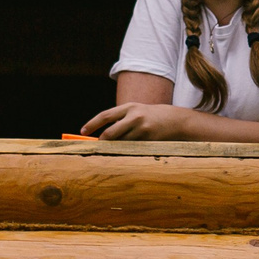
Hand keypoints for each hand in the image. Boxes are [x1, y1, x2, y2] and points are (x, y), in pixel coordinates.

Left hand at [80, 101, 200, 140]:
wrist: (175, 120)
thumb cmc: (151, 117)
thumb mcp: (136, 112)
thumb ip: (120, 120)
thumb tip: (101, 135)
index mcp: (129, 107)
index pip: (105, 115)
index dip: (92, 124)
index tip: (83, 132)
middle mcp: (134, 116)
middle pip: (110, 132)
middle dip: (102, 142)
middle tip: (98, 147)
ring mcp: (142, 128)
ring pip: (120, 143)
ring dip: (115, 149)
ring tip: (115, 150)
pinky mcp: (148, 139)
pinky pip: (132, 148)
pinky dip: (127, 151)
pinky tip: (129, 151)